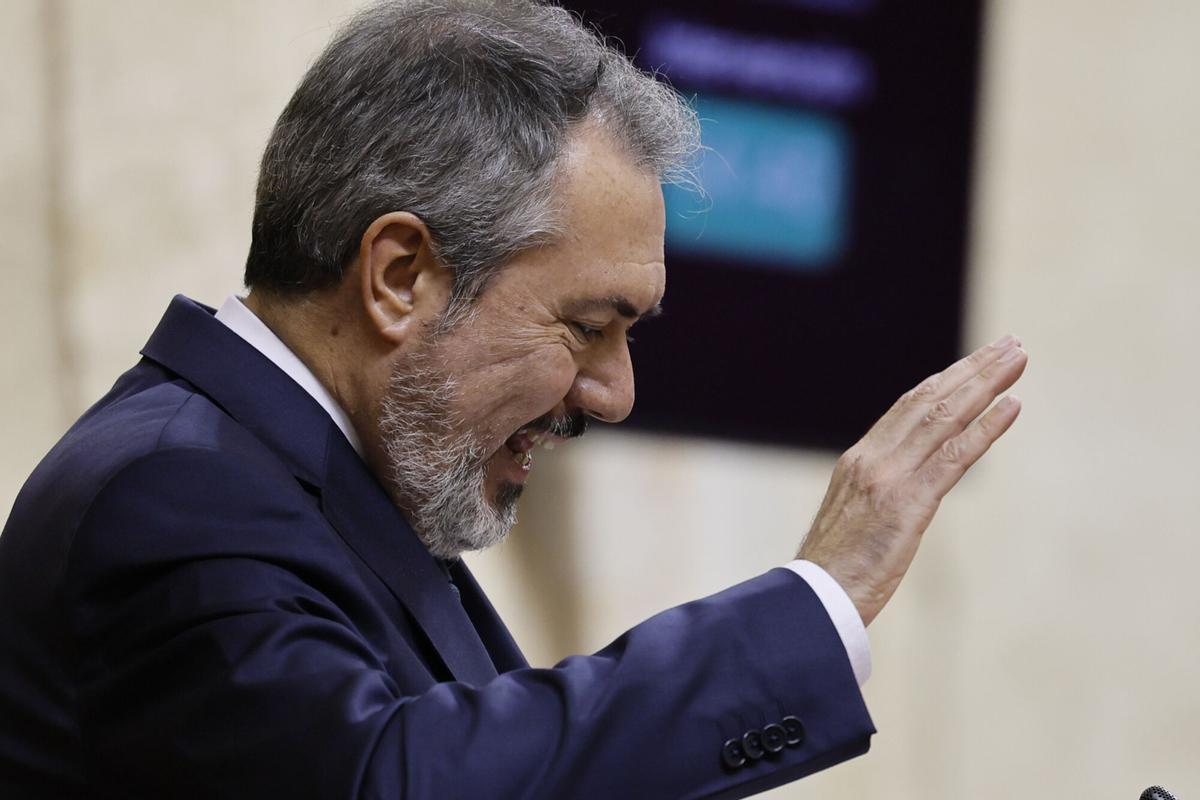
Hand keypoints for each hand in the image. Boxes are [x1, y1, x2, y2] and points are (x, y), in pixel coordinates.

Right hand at [798, 336, 1027, 625]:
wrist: (810, 602)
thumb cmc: (830, 574)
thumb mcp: (850, 522)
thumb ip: (875, 497)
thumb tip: (900, 495)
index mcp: (858, 461)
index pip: (907, 407)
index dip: (944, 381)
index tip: (975, 363)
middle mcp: (872, 459)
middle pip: (929, 400)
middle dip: (972, 370)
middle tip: (1010, 345)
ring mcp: (888, 479)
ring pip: (944, 418)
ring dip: (985, 385)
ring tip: (1017, 360)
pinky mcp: (907, 505)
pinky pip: (952, 458)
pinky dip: (984, 429)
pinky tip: (1011, 407)